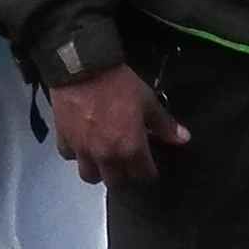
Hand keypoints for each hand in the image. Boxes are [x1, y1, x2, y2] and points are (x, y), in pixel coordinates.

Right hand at [48, 64, 186, 188]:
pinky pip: (69, 155)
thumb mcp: (147, 100)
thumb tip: (183, 138)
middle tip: (126, 161)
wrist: (83, 66)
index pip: (144, 176)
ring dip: (98, 170)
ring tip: (102, 157)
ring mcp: (83, 149)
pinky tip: (82, 142)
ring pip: (90, 176)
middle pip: (116, 182)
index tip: (149, 163)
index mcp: (131, 149)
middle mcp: (107, 156)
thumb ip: (164, 124)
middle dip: (124, 175)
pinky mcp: (64, 138)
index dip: (149, 170)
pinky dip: (76, 152)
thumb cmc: (118, 83)